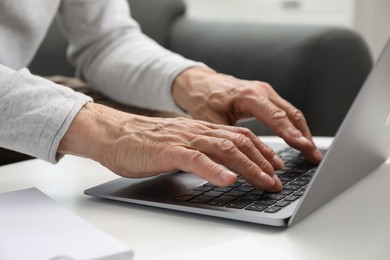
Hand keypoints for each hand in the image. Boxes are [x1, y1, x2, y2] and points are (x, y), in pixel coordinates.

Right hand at [58, 103, 282, 191]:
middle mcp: (197, 131)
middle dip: (263, 162)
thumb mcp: (180, 144)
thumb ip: (200, 151)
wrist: (114, 134)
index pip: (239, 136)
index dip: (261, 150)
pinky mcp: (168, 150)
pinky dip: (214, 170)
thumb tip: (220, 166)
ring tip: (264, 181)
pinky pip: (196, 159)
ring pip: (224, 149)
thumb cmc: (145, 143)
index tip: (276, 165)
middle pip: (239, 142)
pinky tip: (228, 180)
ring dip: (248, 167)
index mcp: (201, 130)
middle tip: (277, 180)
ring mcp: (184, 139)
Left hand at [172, 67, 322, 163]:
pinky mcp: (266, 96)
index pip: (275, 117)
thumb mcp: (210, 120)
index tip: (304, 146)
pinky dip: (295, 127)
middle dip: (304, 136)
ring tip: (311, 153)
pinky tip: (299, 140)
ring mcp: (266, 92)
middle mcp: (261, 91)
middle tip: (314, 156)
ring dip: (303, 132)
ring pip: (292, 113)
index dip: (291, 133)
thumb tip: (233, 160)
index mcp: (248, 96)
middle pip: (290, 114)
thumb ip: (225, 138)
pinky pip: (286, 111)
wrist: (201, 83)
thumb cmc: (204, 99)